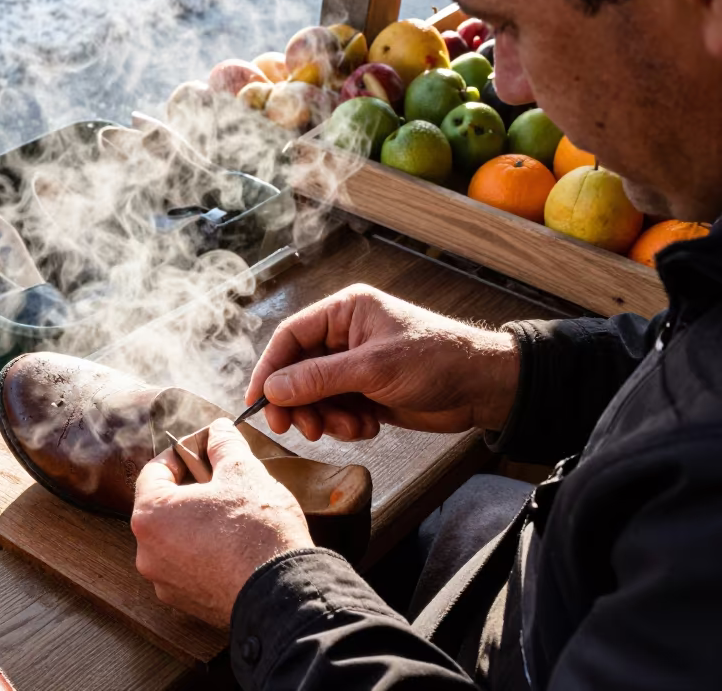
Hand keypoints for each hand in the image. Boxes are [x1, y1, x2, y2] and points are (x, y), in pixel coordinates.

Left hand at [131, 419, 312, 627]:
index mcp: (150, 515)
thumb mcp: (243, 472)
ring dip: (198, 522)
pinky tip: (235, 546)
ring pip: (177, 538)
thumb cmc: (257, 530)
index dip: (181, 454)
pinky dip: (206, 552)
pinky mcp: (186, 602)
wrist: (283, 593)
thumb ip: (224, 445)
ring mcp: (165, 581)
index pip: (154, 470)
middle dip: (191, 489)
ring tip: (233, 514)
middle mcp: (147, 552)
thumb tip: (219, 431)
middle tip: (222, 480)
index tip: (205, 448)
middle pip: (163, 506)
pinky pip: (190, 566)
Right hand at [247, 284, 519, 440]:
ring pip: (315, 395)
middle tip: (299, 429)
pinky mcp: (366, 392)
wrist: (485, 388)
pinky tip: (368, 426)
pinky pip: (336, 410)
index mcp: (345, 312)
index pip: (290, 337)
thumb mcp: (374, 368)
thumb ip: (319, 378)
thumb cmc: (439, 360)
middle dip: (298, 402)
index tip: (256, 402)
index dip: (269, 369)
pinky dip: (345, 424)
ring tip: (349, 426)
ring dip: (325, 417)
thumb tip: (272, 389)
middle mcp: (345, 336)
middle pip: (297, 370)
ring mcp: (355, 366)